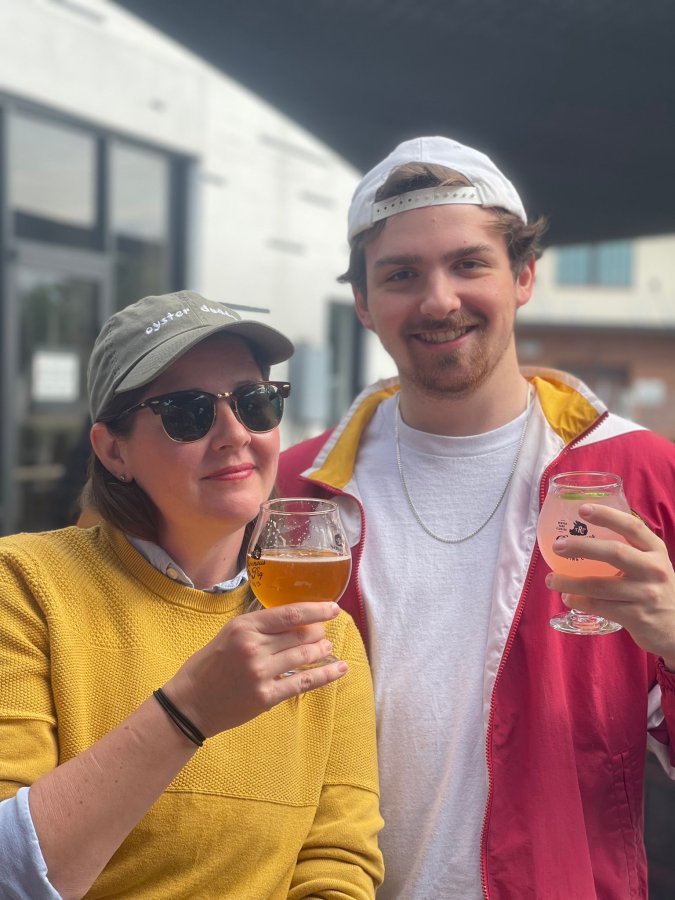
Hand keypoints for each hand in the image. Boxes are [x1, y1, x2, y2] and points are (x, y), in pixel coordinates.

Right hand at [162, 602, 345, 736]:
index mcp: (244, 627)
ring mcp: (260, 673)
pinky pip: (303, 683)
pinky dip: (326, 675)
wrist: (189, 704)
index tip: (333, 608)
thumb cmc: (208, 666)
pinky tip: (339, 669)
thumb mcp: (228, 634)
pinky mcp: (266, 696)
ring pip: (304, 656)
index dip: (316, 610)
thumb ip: (257, 625)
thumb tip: (290, 615)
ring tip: (326, 647)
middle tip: (323, 632)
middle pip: (299, 635)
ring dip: (321, 650)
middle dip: (318, 632)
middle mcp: (253, 647)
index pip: (289, 613)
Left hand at [545, 504, 674, 665]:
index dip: (607, 516)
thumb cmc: (655, 589)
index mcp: (656, 550)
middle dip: (582, 547)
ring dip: (570, 582)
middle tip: (558, 545)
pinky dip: (580, 601)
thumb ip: (629, 549)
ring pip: (601, 586)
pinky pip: (600, 607)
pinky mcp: (637, 617)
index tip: (582, 509)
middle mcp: (654, 570)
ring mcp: (646, 594)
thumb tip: (586, 532)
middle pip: (615, 552)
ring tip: (551, 579)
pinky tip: (567, 597)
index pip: (632, 526)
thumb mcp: (651, 564)